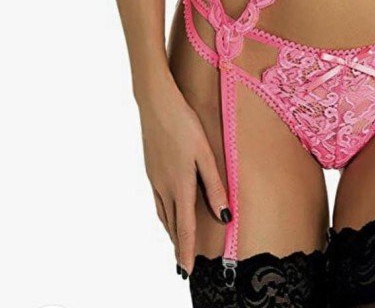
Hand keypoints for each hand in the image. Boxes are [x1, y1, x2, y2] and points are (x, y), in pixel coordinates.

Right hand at [137, 74, 230, 278]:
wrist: (156, 104)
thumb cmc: (185, 125)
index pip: (184, 227)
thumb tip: (224, 215)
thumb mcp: (205, 154)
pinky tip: (168, 211)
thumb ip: (214, 185)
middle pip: (171, 224)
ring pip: (163, 213)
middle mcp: (164, 187)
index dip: (186, 250)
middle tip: (182, 265)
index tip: (186, 271)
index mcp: (180, 185)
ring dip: (170, 231)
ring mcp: (154, 178)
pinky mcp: (151, 169)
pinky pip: (157, 200)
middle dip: (178, 245)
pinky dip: (164, 214)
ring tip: (178, 243)